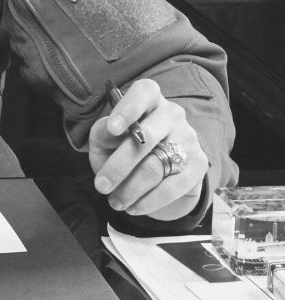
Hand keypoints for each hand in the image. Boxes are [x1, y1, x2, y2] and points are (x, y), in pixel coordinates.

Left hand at [88, 77, 206, 221]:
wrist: (154, 175)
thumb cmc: (122, 149)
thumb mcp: (105, 141)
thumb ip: (102, 133)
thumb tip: (109, 131)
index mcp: (149, 100)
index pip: (145, 92)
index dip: (129, 109)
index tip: (113, 128)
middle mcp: (172, 114)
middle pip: (147, 137)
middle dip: (119, 166)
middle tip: (100, 186)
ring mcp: (189, 139)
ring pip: (156, 166)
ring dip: (131, 189)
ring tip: (114, 202)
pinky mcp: (199, 165)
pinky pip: (172, 186)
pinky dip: (149, 200)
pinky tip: (133, 207)